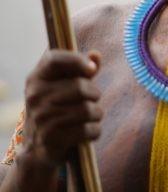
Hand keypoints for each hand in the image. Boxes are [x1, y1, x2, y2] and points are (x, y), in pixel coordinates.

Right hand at [21, 50, 102, 170]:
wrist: (37, 148)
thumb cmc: (58, 109)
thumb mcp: (65, 86)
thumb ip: (82, 70)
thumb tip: (96, 55)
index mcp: (37, 78)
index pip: (54, 60)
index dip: (77, 61)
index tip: (92, 70)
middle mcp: (35, 96)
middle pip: (81, 87)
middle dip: (94, 94)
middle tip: (90, 100)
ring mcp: (41, 117)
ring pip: (88, 109)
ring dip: (96, 114)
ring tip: (89, 117)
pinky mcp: (51, 137)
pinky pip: (88, 129)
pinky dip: (94, 131)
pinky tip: (87, 132)